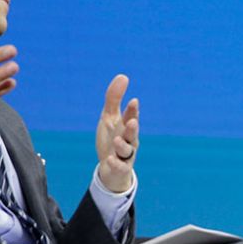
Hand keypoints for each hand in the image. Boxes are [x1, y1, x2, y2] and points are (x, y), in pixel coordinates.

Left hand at [95, 74, 139, 192]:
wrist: (111, 167)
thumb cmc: (112, 137)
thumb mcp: (109, 117)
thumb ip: (114, 98)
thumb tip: (123, 75)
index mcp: (127, 126)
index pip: (131, 116)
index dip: (132, 110)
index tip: (133, 101)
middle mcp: (129, 140)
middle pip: (132, 134)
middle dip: (133, 128)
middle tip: (132, 122)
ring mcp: (125, 154)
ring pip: (127, 150)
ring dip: (122, 145)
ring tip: (117, 140)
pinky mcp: (120, 167)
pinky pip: (120, 166)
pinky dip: (116, 163)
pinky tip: (109, 159)